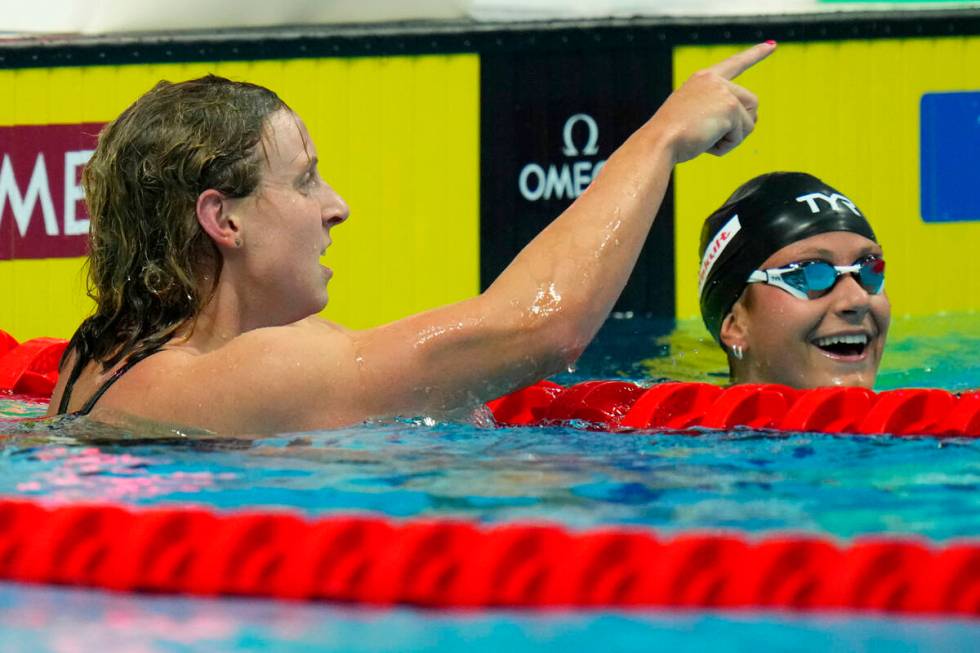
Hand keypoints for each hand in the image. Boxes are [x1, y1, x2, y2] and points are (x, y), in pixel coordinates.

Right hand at [652, 42, 775, 163]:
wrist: (660, 140)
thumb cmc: (671, 136)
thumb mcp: (691, 116)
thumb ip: (715, 111)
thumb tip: (746, 122)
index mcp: (703, 79)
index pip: (735, 64)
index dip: (755, 54)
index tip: (772, 46)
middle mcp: (716, 81)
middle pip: (751, 104)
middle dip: (740, 125)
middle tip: (713, 136)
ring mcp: (724, 92)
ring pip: (750, 121)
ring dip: (733, 137)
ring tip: (706, 138)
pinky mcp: (730, 107)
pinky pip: (741, 135)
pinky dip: (727, 146)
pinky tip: (707, 143)